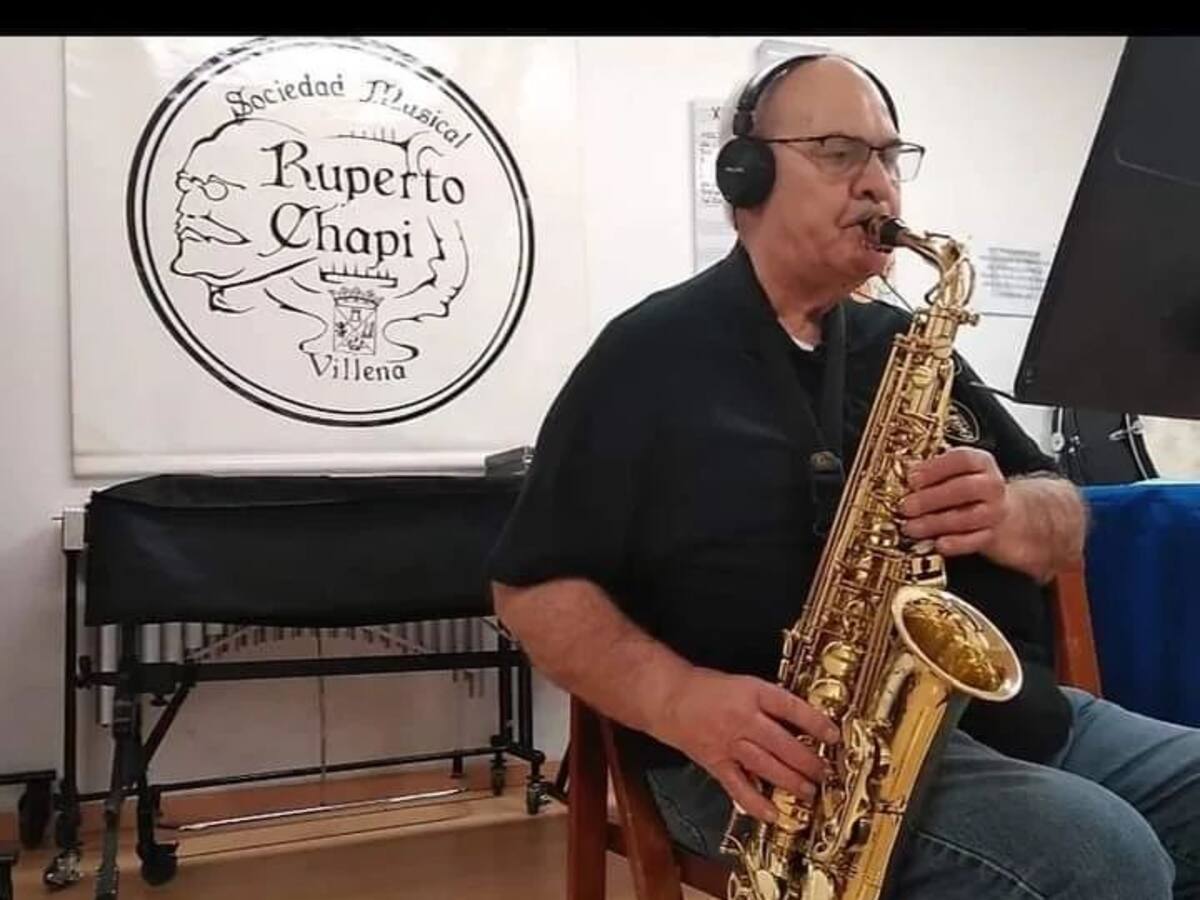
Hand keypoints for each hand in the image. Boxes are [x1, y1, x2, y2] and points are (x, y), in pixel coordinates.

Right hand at [660, 668, 838, 825]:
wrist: (668, 697)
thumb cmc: (708, 688)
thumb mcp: (744, 684)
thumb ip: (769, 703)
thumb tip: (800, 723)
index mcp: (752, 693)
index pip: (790, 707)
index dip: (815, 722)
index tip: (833, 735)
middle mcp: (742, 718)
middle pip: (782, 743)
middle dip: (807, 761)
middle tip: (824, 773)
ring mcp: (728, 742)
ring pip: (765, 766)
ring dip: (790, 781)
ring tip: (808, 792)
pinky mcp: (715, 762)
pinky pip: (738, 786)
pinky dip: (756, 803)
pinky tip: (773, 814)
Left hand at [899, 447, 1008, 556]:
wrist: (997, 514)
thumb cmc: (963, 488)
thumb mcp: (951, 473)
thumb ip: (930, 473)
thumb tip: (902, 478)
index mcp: (980, 462)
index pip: (962, 459)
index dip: (935, 468)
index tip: (911, 478)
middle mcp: (991, 485)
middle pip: (964, 489)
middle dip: (931, 498)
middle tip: (906, 507)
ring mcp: (995, 511)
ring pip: (968, 517)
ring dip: (936, 523)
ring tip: (911, 528)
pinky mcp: (992, 536)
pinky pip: (975, 541)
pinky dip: (956, 544)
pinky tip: (938, 545)